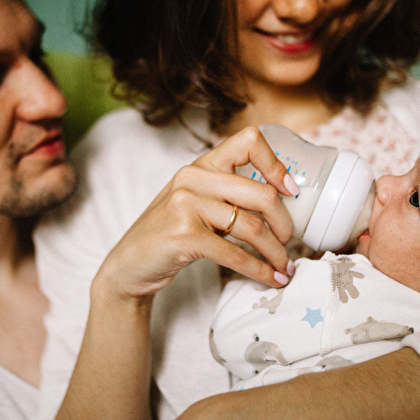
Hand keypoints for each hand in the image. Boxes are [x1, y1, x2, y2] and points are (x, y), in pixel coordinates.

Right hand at [97, 126, 299, 301]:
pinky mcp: (184, 235)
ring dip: (276, 252)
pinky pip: (235, 254)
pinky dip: (259, 270)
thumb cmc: (168, 234)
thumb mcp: (195, 202)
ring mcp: (187, 205)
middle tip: (290, 242)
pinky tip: (270, 278)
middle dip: (285, 223)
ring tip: (285, 267)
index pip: (249, 141)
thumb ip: (227, 195)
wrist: (128, 265)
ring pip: (252, 227)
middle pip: (261, 194)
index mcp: (202, 164)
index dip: (276, 164)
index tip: (291, 190)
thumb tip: (280, 204)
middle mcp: (193, 178)